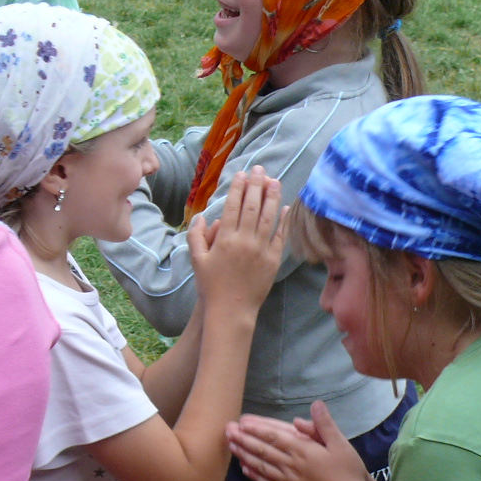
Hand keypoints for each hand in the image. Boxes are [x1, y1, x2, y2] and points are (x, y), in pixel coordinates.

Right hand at [187, 166, 285, 317]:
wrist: (231, 310)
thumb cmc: (211, 286)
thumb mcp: (197, 260)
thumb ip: (196, 236)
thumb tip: (201, 216)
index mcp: (225, 239)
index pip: (233, 206)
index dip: (238, 188)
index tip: (242, 174)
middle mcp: (244, 241)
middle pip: (252, 206)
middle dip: (256, 185)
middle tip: (260, 169)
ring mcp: (261, 250)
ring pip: (268, 217)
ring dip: (272, 196)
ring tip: (274, 180)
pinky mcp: (273, 260)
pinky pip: (279, 235)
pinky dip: (282, 220)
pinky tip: (284, 206)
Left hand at [226, 401, 368, 480]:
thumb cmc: (347, 474)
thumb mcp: (341, 444)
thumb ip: (325, 425)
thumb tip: (315, 404)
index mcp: (302, 450)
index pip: (274, 437)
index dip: (257, 429)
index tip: (241, 422)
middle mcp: (291, 465)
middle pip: (262, 450)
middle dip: (244, 439)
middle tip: (227, 430)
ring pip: (261, 466)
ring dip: (244, 455)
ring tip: (231, 446)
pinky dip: (255, 476)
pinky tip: (245, 470)